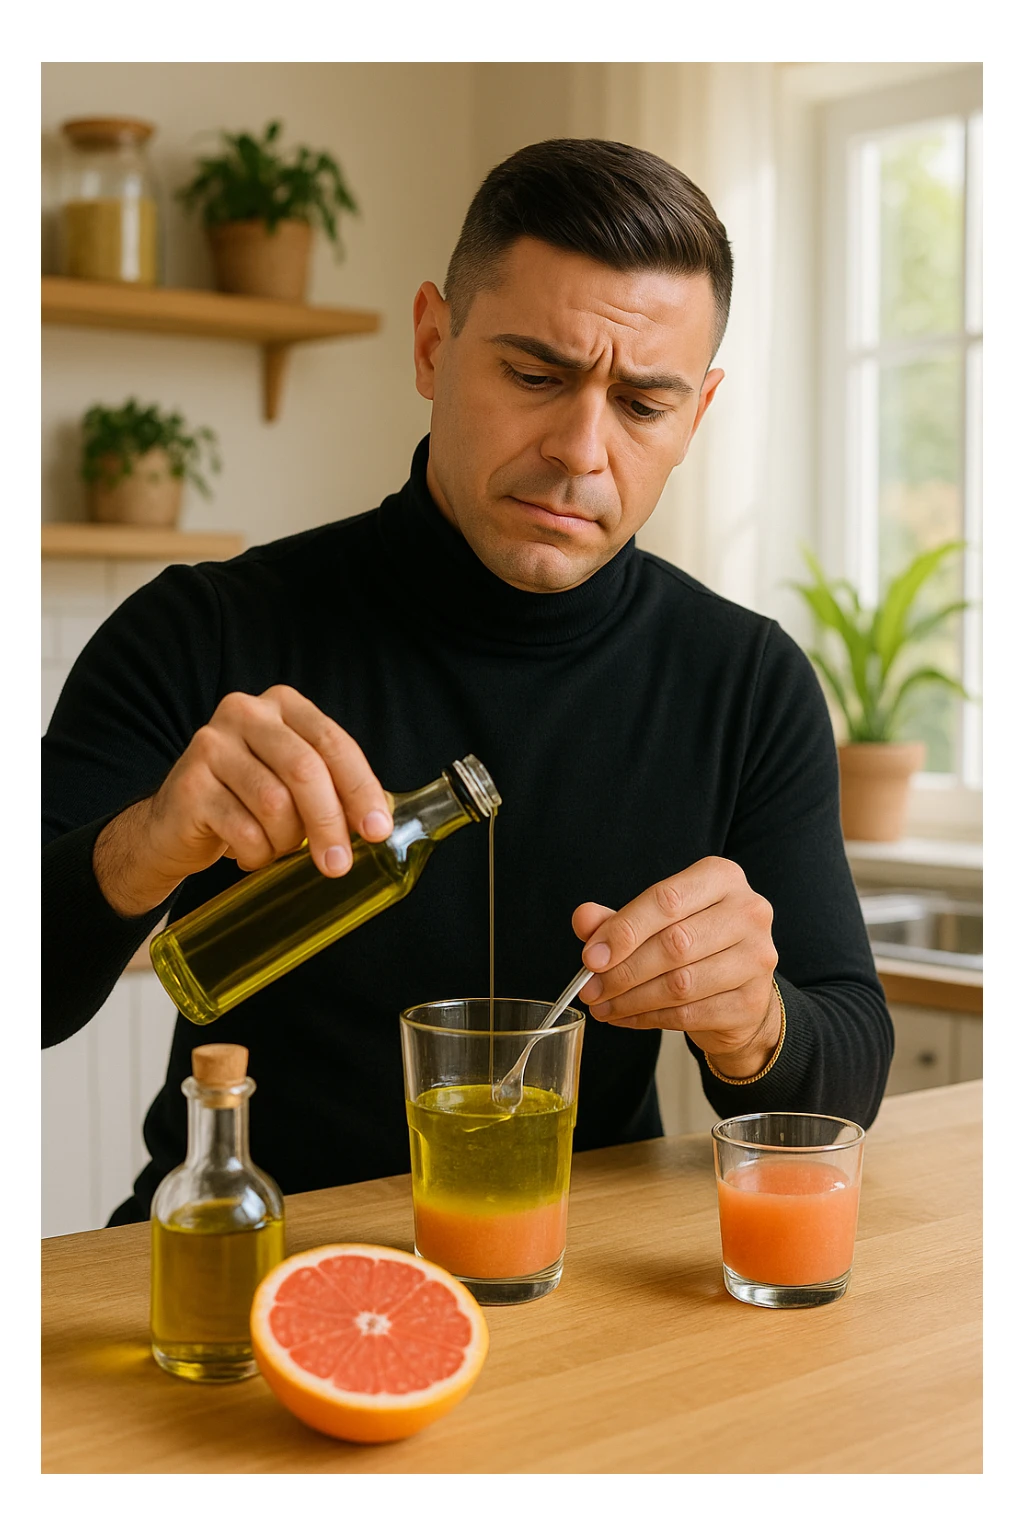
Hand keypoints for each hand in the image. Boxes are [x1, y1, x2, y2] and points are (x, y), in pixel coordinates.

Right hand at [93, 685, 392, 917]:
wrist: (173, 824)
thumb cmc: (246, 801)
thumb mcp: (292, 782)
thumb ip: (333, 787)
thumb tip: (378, 823)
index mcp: (281, 704)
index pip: (332, 742)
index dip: (360, 788)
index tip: (377, 830)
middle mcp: (244, 713)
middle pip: (304, 769)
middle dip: (329, 822)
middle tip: (339, 864)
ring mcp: (211, 745)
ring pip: (274, 803)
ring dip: (285, 841)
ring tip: (276, 848)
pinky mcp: (189, 784)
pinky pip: (243, 830)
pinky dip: (257, 853)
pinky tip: (250, 854)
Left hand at [574, 857, 781, 1079]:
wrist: (740, 988)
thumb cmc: (695, 943)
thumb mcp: (655, 921)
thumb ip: (618, 919)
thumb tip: (584, 918)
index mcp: (721, 878)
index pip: (666, 900)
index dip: (623, 931)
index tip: (590, 956)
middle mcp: (748, 912)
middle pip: (674, 944)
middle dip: (623, 970)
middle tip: (590, 988)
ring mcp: (756, 958)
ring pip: (681, 983)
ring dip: (632, 999)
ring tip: (602, 1005)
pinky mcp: (752, 1002)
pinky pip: (690, 1014)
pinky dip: (649, 1018)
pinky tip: (626, 1017)